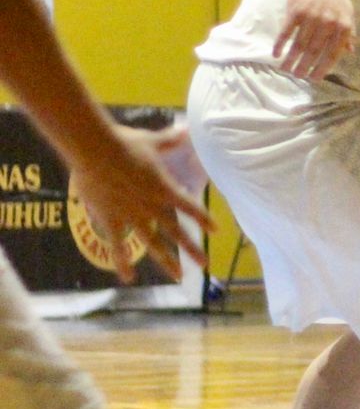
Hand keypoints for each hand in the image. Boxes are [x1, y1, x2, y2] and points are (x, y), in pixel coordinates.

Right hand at [73, 125, 215, 282]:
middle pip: (176, 232)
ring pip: (153, 244)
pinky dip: (122, 263)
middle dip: (192, 249)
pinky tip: (128, 279)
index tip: (216, 231)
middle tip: (205, 265)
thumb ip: (170, 140)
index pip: (190, 207)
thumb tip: (186, 130)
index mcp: (165, 189)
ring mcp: (132, 216)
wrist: (95, 151)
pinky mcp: (111, 221)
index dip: (203, 219)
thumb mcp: (152, 141)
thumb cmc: (124, 143)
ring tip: (179, 277)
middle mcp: (152, 206)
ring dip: (166, 261)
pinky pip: (118, 246)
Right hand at [275, 0, 354, 79]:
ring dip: (291, 59)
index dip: (323, 68)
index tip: (314, 78)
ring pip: (299, 44)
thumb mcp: (348, 14)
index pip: (332, 53)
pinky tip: (276, 54)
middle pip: (314, 51)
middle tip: (298, 77)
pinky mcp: (295, 10)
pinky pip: (286, 31)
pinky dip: (280, 44)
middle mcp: (327, 24)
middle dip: (305, 67)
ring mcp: (311, 17)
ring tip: (285, 70)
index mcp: (342, 27)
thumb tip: (350, 52)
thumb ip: (349, 33)